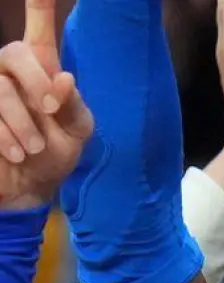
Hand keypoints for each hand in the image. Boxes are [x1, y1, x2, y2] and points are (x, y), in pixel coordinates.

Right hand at [0, 0, 92, 210]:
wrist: (29, 186)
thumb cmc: (55, 151)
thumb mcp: (78, 130)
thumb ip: (73, 104)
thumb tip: (63, 77)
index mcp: (41, 66)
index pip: (38, 25)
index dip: (39, 5)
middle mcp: (8, 68)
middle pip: (14, 53)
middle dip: (36, 85)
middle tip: (50, 113)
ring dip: (22, 123)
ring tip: (34, 149)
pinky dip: (3, 136)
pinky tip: (15, 154)